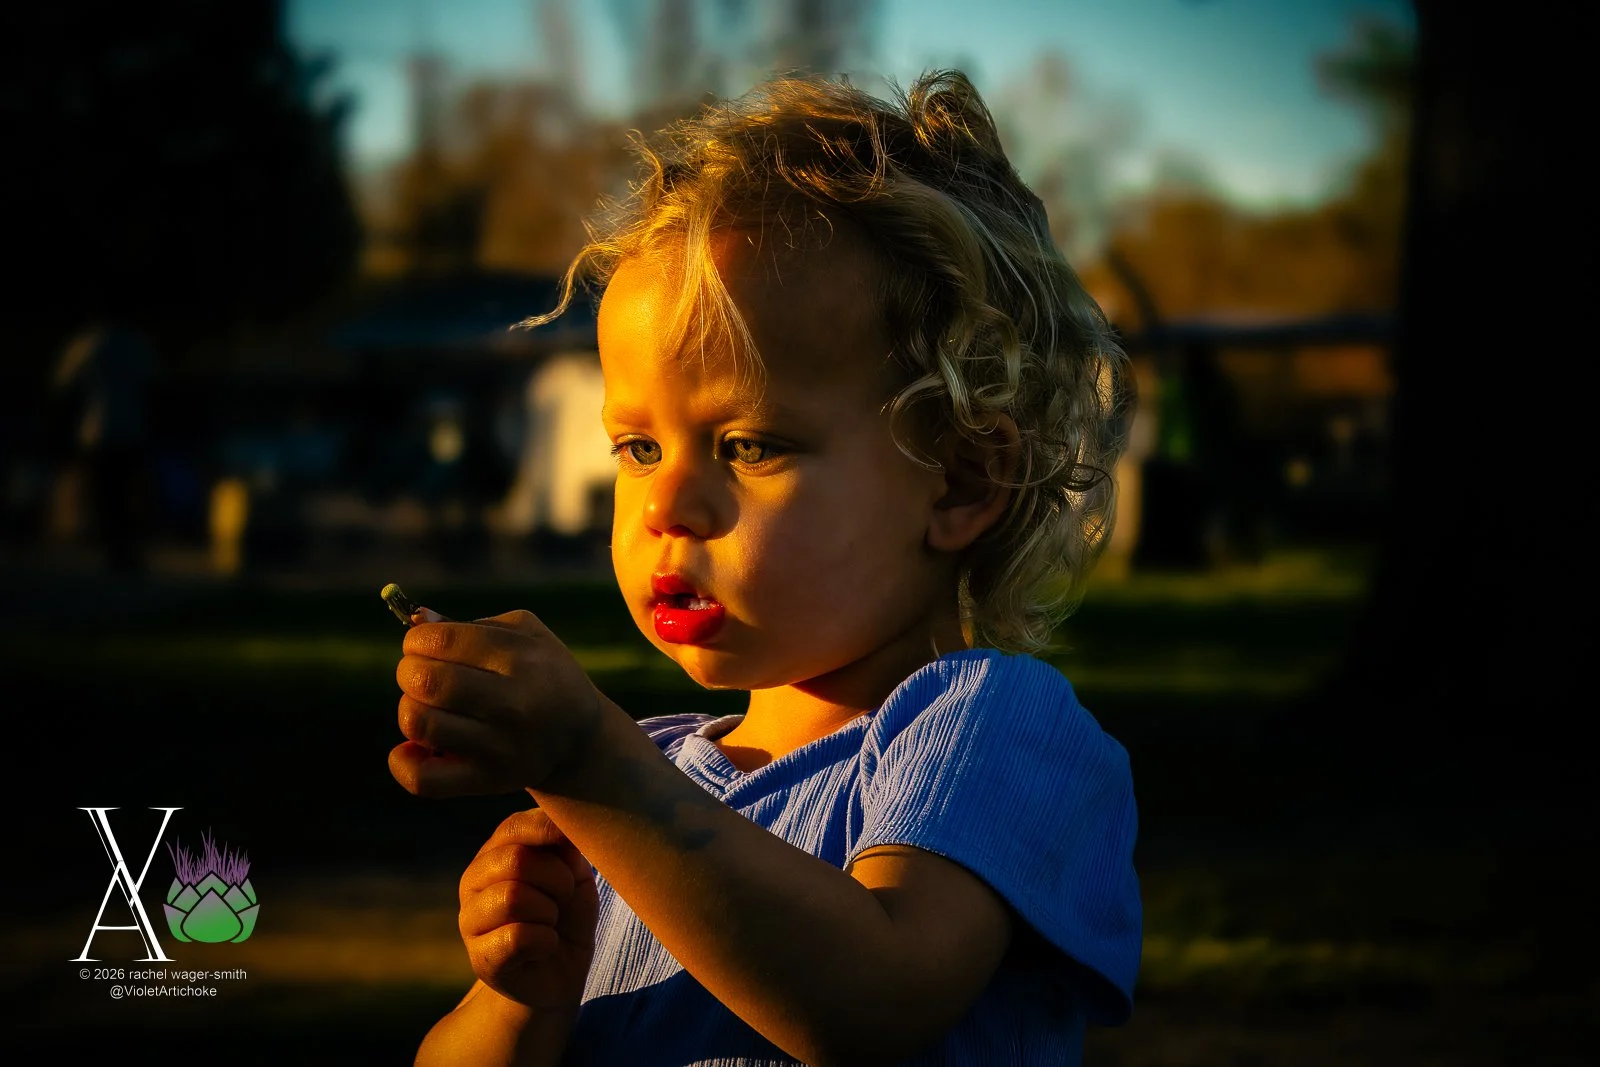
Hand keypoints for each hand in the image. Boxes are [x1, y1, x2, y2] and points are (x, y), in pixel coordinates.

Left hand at [389, 610, 603, 796]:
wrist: (580, 738)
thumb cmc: (542, 674)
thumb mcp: (525, 635)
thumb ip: (468, 625)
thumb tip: (416, 619)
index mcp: (523, 658)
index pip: (442, 640)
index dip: (416, 641)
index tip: (421, 647)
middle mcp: (516, 703)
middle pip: (427, 682)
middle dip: (409, 672)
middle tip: (421, 675)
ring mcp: (503, 747)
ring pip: (421, 724)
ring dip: (410, 710)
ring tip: (427, 707)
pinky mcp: (490, 780)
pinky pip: (425, 780)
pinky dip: (403, 763)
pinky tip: (410, 749)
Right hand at [459, 807, 598, 1013]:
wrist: (560, 974)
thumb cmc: (567, 916)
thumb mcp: (574, 873)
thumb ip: (566, 847)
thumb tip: (565, 827)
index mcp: (496, 852)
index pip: (514, 826)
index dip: (549, 832)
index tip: (574, 849)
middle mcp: (474, 881)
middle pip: (516, 860)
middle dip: (556, 878)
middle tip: (564, 897)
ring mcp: (471, 920)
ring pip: (513, 897)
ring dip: (549, 912)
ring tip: (551, 922)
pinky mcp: (479, 958)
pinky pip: (517, 937)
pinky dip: (545, 941)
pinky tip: (544, 946)